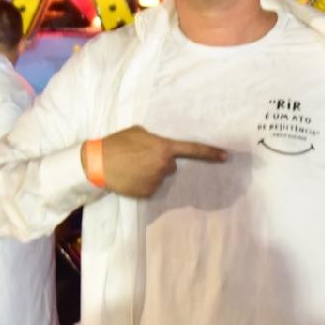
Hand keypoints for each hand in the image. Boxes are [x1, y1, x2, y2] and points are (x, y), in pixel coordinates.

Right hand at [99, 126, 227, 198]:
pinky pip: (150, 187)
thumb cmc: (117, 143)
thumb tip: (156, 143)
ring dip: (149, 172)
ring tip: (131, 167)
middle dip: (159, 161)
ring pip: (159, 176)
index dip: (210, 153)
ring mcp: (156, 181)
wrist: (98, 163)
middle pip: (170, 165)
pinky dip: (142, 183)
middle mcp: (164, 165)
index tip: (226, 156)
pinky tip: (129, 177)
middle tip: (140, 157)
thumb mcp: (137, 132)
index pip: (192, 149)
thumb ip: (152, 138)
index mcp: (164, 147)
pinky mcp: (148, 193)